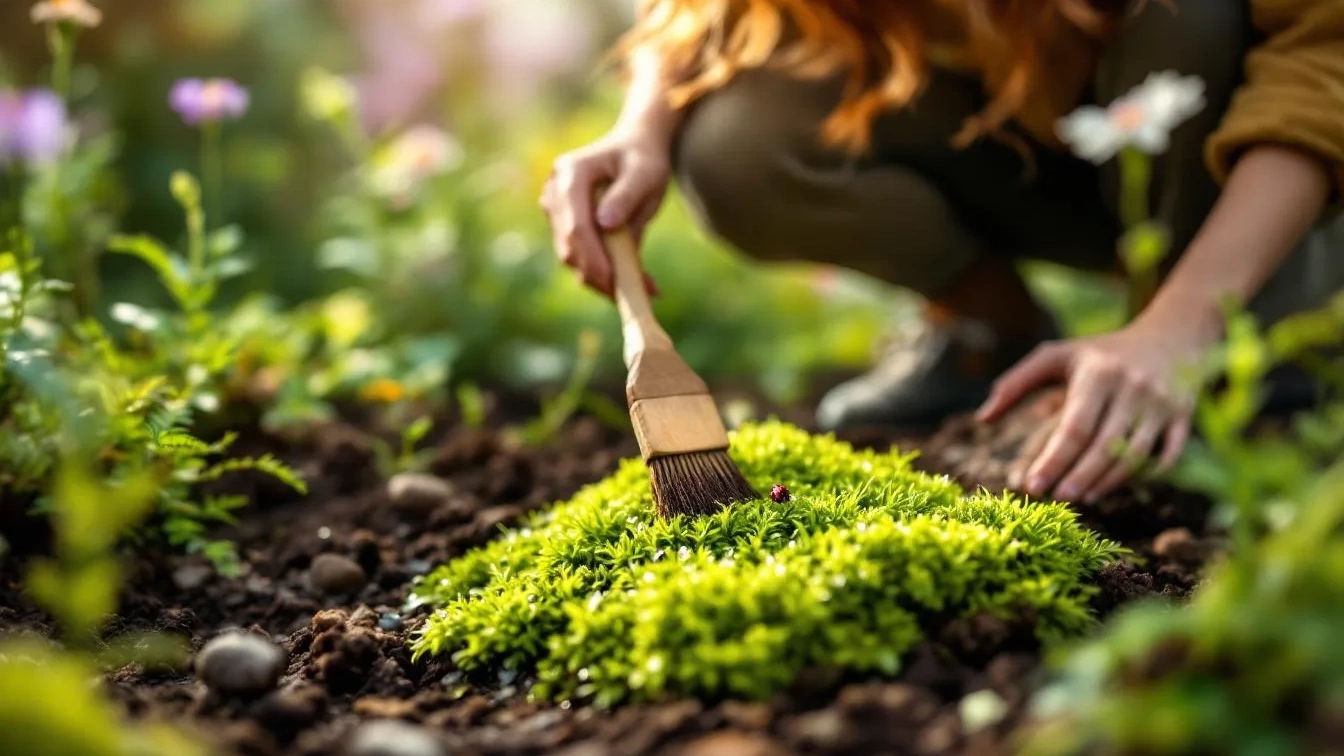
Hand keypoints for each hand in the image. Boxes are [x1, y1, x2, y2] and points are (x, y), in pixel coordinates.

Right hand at [539, 127, 670, 296]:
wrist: (634, 148)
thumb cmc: (643, 159)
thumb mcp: (645, 173)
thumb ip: (626, 196)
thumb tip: (605, 224)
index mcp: (571, 173)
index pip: (575, 224)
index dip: (592, 257)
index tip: (614, 280)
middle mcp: (555, 192)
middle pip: (569, 246)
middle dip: (597, 274)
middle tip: (633, 294)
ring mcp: (555, 210)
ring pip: (571, 257)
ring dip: (601, 278)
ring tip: (640, 288)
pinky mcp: (563, 225)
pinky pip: (580, 256)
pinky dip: (604, 272)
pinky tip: (634, 282)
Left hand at [976, 320, 1209, 502]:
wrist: (1172, 336)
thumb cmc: (1102, 353)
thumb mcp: (1058, 356)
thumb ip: (1016, 384)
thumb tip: (982, 419)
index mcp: (1098, 374)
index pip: (1074, 427)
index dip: (1053, 460)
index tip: (1032, 487)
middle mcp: (1133, 388)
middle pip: (1104, 447)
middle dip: (1078, 478)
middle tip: (1056, 499)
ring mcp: (1162, 404)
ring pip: (1134, 456)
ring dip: (1106, 482)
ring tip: (1081, 498)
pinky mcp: (1184, 417)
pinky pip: (1165, 456)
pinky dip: (1142, 476)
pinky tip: (1116, 486)